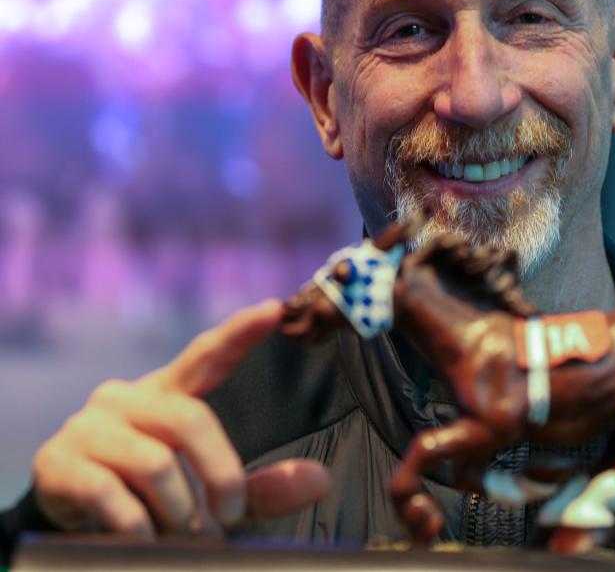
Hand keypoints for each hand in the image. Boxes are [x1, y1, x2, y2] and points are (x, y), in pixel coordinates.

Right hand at [31, 299, 328, 537]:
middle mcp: (126, 398)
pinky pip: (110, 493)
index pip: (206, 355)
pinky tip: (142, 539)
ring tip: (181, 535)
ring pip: (154, 462)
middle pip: (190, 420)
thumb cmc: (154, 498)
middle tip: (229, 515)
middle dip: (220, 472)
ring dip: (178, 510)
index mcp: (168, 394)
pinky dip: (137, 526)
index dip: (239, 332)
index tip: (275, 310)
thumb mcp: (210, 492)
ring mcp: (88, 427)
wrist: (69, 523)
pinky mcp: (58, 463)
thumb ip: (261, 487)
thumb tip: (320, 480)